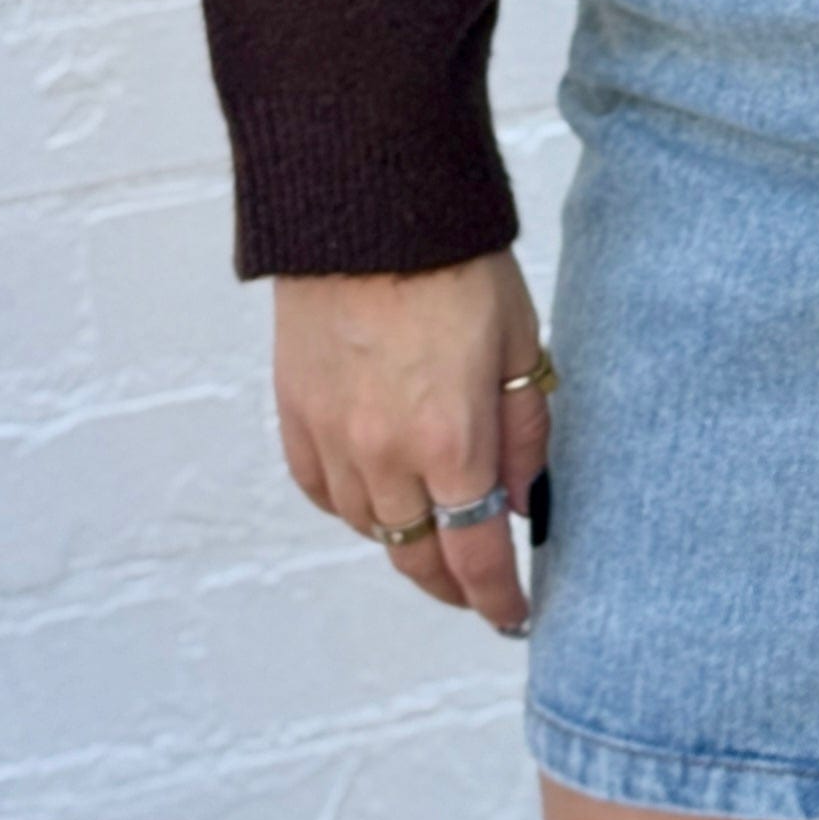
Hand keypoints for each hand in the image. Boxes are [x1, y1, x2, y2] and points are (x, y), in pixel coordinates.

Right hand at [271, 249, 551, 637]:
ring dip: (404, 541)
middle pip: (416, 556)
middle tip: (477, 587)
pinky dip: (353, 504)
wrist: (367, 202)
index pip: (475, 555)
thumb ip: (524, 432)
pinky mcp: (294, 412)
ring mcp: (331, 437)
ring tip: (434, 530)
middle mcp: (384, 454)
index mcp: (451, 440)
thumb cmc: (455, 260)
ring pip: (369, 528)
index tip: (514, 617)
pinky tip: (377, 492)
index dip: (498, 600)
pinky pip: (323, 491)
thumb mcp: (520, 341)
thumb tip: (522, 503)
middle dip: (451, 582)